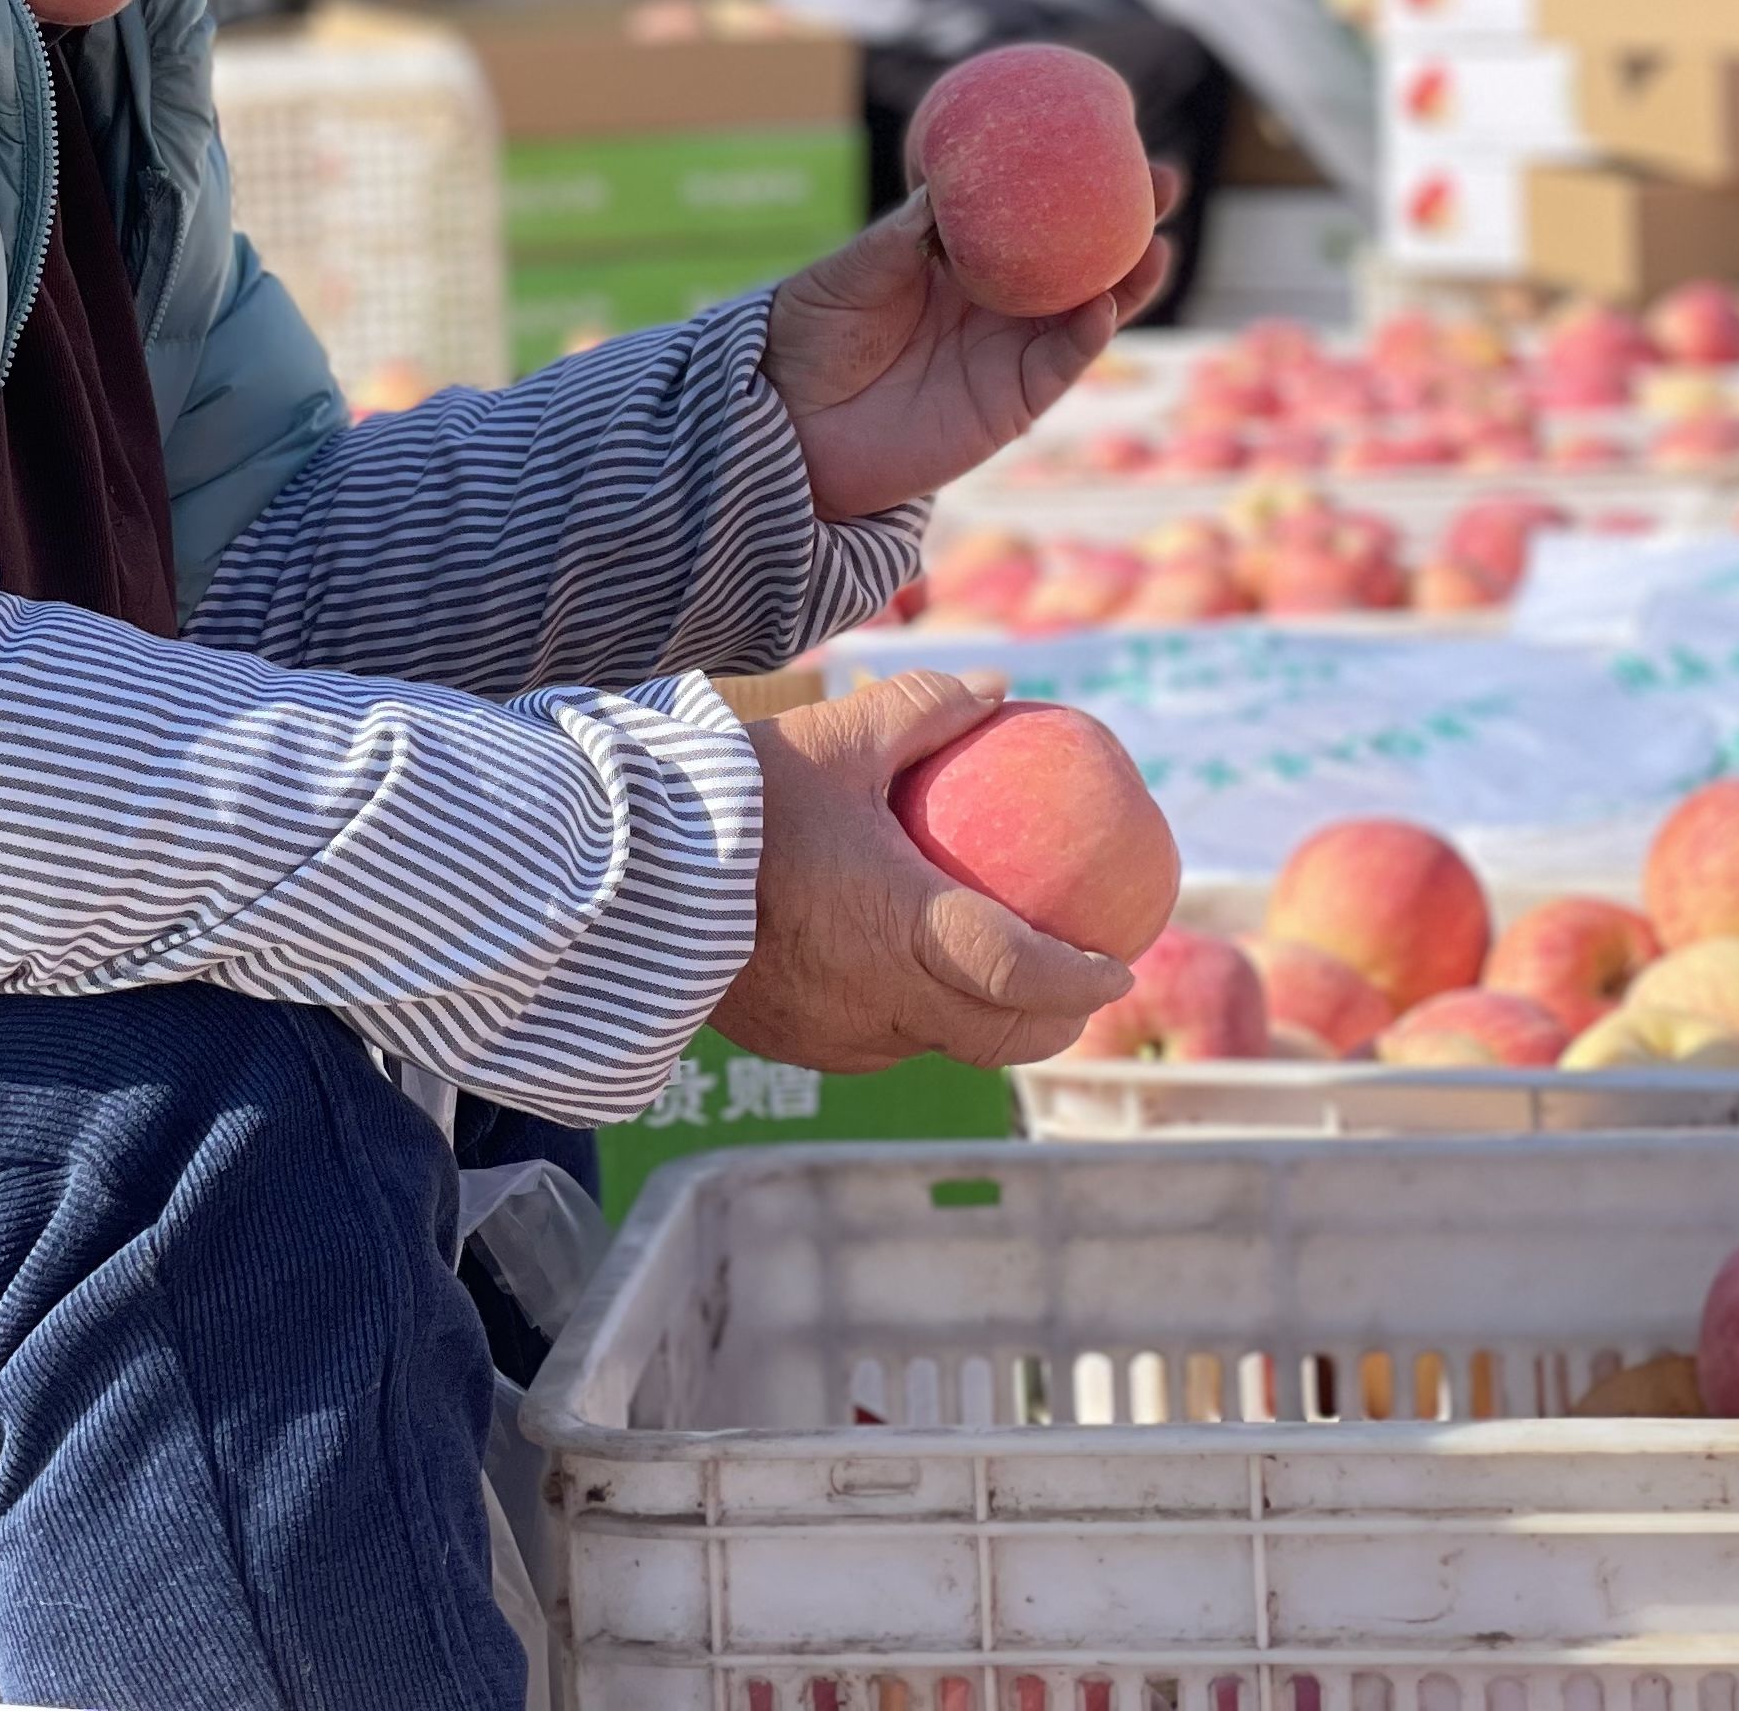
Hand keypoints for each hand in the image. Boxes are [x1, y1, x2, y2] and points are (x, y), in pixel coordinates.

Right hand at [715, 670, 1135, 1072]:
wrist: (620, 872)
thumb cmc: (732, 799)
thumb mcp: (834, 737)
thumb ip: (923, 709)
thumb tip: (997, 690)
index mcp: (898, 926)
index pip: (1017, 974)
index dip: (1079, 980)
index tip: (1118, 964)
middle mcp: (875, 998)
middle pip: (996, 1039)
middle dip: (1052, 1025)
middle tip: (1082, 990)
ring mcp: (832, 1033)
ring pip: (937, 1048)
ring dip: (983, 1027)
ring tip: (1006, 987)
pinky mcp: (792, 1045)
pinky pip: (878, 1045)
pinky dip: (915, 1021)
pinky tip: (910, 979)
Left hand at [764, 167, 1179, 523]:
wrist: (787, 426)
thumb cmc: (808, 338)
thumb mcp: (847, 275)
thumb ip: (897, 238)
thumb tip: (942, 188)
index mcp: (960, 257)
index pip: (1029, 210)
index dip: (1072, 177)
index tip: (1112, 134)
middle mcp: (996, 300)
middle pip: (1077, 255)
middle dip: (1126, 220)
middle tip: (1164, 181)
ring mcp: (1007, 350)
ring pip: (1087, 309)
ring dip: (1127, 279)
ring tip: (1155, 245)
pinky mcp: (1010, 403)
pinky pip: (1059, 366)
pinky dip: (1086, 337)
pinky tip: (1103, 307)